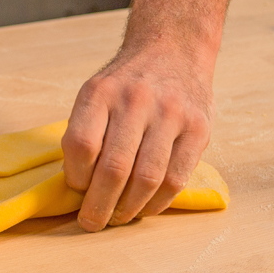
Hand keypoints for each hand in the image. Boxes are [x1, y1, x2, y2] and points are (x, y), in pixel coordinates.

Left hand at [61, 43, 213, 230]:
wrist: (173, 49)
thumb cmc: (126, 83)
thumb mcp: (95, 93)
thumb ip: (85, 133)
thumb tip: (79, 187)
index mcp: (100, 93)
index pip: (81, 146)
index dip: (75, 177)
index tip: (77, 190)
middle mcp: (136, 101)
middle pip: (113, 168)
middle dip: (99, 206)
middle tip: (91, 223)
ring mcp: (171, 114)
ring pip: (146, 179)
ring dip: (129, 208)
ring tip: (118, 218)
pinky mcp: (198, 128)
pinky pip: (176, 178)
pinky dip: (157, 202)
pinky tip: (145, 208)